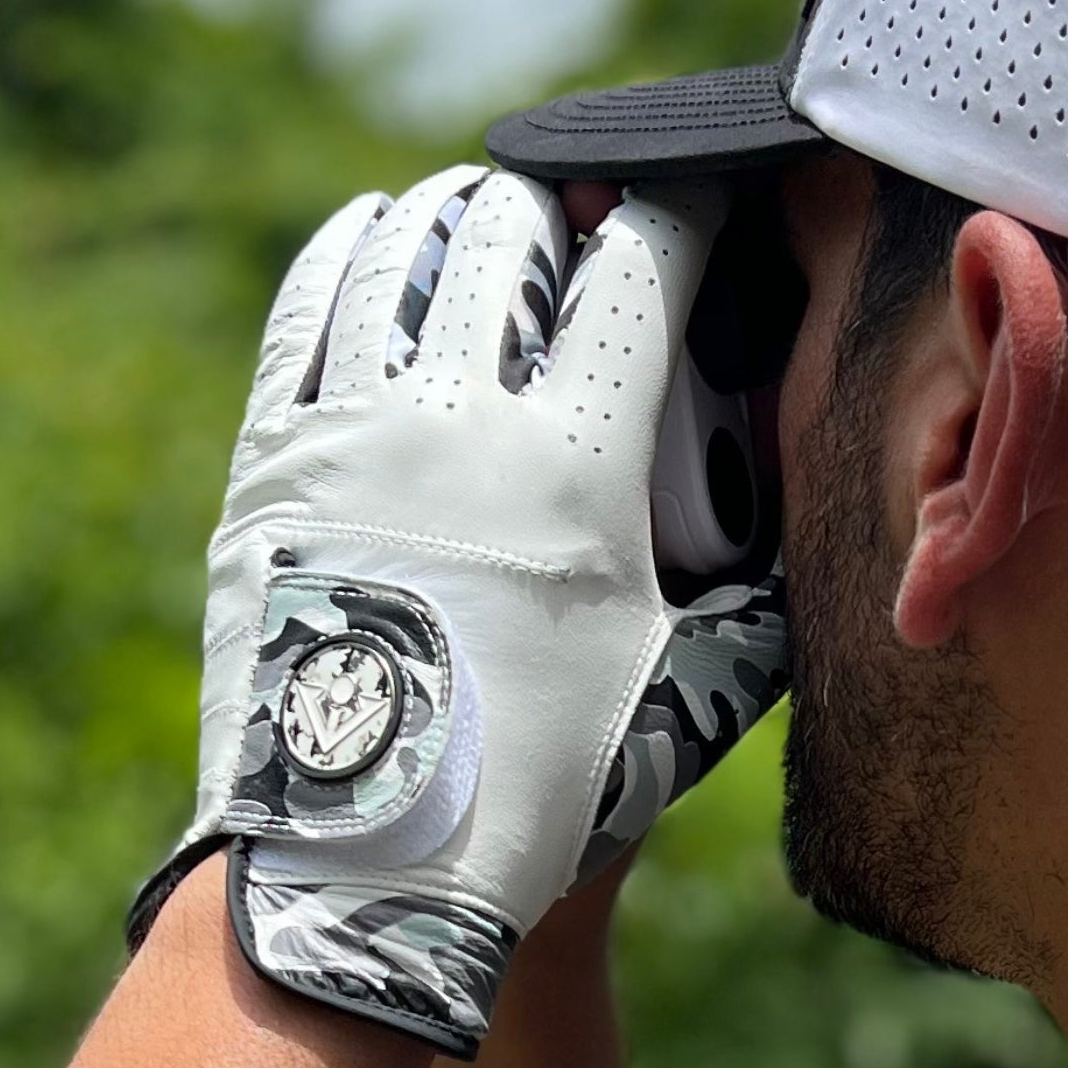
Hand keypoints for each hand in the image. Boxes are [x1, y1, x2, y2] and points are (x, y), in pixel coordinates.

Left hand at [130, 164, 787, 1055]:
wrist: (364, 861)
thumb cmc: (538, 787)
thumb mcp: (673, 693)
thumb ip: (748, 600)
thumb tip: (793, 545)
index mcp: (574, 469)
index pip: (635, 278)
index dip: (676, 223)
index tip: (688, 212)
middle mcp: (457, 425)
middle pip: (513, 239)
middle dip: (562, 206)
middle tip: (581, 216)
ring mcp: (351, 435)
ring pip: (403, 254)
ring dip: (457, 213)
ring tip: (484, 210)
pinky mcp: (274, 465)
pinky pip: (309, 312)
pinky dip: (351, 252)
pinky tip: (377, 234)